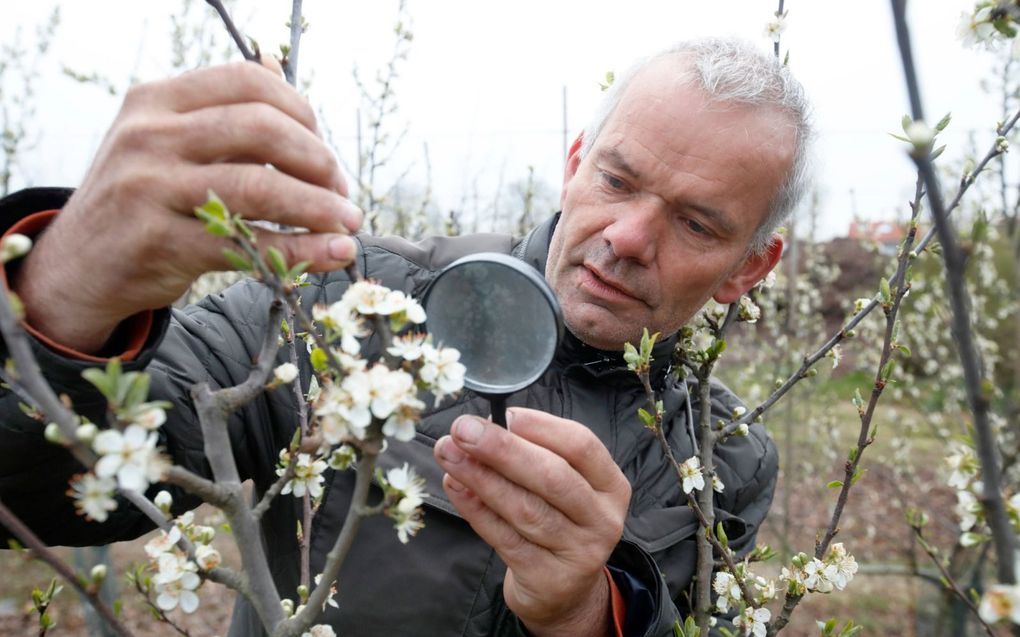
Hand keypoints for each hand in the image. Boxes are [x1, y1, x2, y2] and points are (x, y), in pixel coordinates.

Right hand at [13, 60, 361, 352]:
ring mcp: (150, 188)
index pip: (248, 83)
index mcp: (157, 101)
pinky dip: (301, 250)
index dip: (303, 114)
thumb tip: (278, 70)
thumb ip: (222, 114)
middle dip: (318, 160)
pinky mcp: (158, 242)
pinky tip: (331, 253)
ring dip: (319, 207)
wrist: (75, 268)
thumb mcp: (166, 143)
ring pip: (259, 186)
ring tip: (348, 223)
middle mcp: (149, 136)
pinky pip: (246, 243)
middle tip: (340, 192)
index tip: (324, 151)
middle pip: (261, 128)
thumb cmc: (140, 201)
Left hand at [434, 408, 631, 636]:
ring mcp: (578, 552)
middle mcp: (602, 519)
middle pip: (552, 477)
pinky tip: (455, 486)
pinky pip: (505, 538)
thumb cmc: (558, 522)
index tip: (504, 413)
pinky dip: (476, 509)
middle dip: (503, 449)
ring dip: (481, 477)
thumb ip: (532, 455)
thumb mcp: (562, 487)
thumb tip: (482, 428)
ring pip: (525, 508)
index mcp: (611, 486)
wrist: (564, 593)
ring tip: (449, 453)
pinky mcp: (548, 578)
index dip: (542, 427)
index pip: (582, 446)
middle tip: (464, 429)